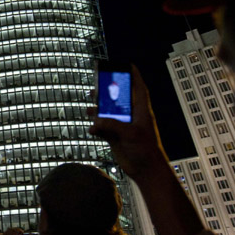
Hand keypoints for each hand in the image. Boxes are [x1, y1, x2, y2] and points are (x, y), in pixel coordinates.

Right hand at [89, 65, 168, 181]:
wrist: (145, 170)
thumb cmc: (145, 150)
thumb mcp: (130, 134)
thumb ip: (112, 125)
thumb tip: (96, 120)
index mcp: (141, 111)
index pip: (138, 88)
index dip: (134, 76)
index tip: (128, 64)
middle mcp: (131, 116)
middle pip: (118, 98)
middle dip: (108, 90)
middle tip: (97, 82)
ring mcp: (122, 126)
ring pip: (108, 112)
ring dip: (98, 109)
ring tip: (89, 105)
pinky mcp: (115, 136)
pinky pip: (102, 127)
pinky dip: (96, 127)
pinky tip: (92, 129)